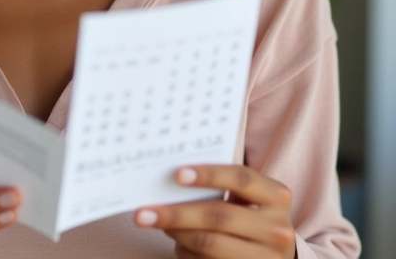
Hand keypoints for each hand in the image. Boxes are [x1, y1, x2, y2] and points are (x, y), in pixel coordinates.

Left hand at [134, 164, 295, 258]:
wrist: (279, 258)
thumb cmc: (253, 217)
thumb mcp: (249, 198)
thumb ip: (223, 185)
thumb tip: (173, 178)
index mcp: (276, 196)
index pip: (241, 178)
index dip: (209, 175)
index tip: (177, 174)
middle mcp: (277, 228)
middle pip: (218, 215)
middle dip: (177, 213)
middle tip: (145, 212)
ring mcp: (267, 258)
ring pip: (209, 244)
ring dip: (176, 234)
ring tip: (157, 223)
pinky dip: (186, 253)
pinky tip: (176, 245)